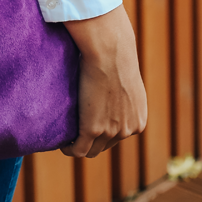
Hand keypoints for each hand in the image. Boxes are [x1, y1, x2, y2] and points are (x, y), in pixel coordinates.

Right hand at [60, 5, 146, 158]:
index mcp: (139, 120)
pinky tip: (62, 142)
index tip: (89, 123)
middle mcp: (129, 129)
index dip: (103, 132)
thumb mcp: (127, 79)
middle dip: (92, 139)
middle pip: (106, 145)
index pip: (119, 136)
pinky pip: (78, 149)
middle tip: (76, 128)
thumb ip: (123, 92)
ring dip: (79, 145)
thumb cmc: (115, 55)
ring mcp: (112, 132)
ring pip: (91, 150)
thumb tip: (111, 85)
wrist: (109, 51)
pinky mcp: (93, 129)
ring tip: (68, 136)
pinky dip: (69, 148)